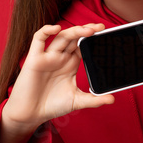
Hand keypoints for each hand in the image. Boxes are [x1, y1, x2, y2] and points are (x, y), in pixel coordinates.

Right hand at [1, 24, 114, 142]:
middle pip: (75, 37)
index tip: (107, 36)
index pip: (84, 45)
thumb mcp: (76, 101)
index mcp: (71, 63)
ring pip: (62, 36)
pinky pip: (38, 39)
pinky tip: (56, 28)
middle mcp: (60, 57)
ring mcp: (48, 56)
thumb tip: (112, 99)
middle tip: (101, 27)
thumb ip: (94, 100)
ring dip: (75, 30)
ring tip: (89, 30)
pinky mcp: (34, 58)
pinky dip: (46, 30)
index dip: (93, 39)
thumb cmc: (51, 105)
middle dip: (88, 30)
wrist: (30, 115)